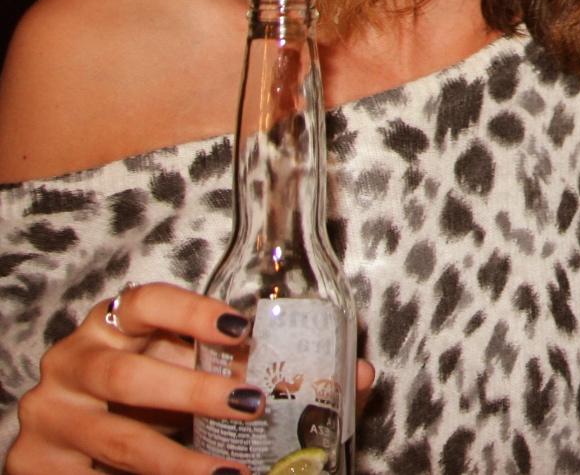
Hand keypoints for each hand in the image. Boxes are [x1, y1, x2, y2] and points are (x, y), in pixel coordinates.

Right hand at [8, 282, 375, 474]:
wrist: (68, 444)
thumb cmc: (148, 393)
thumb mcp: (192, 370)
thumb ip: (257, 368)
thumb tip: (362, 375)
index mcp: (114, 324)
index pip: (147, 301)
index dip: (192, 312)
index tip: (242, 327)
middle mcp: (75, 362)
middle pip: (129, 377)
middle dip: (193, 393)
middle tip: (251, 405)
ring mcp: (53, 418)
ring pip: (118, 441)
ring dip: (178, 462)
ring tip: (230, 474)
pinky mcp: (37, 469)